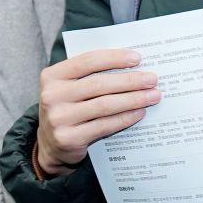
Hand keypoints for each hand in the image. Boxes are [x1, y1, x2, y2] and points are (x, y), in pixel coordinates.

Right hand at [32, 48, 158, 177]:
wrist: (50, 144)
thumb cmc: (68, 107)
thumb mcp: (70, 87)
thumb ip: (91, 74)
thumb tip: (132, 66)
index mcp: (52, 76)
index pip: (87, 61)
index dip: (114, 58)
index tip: (137, 58)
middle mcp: (52, 96)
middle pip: (99, 84)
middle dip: (130, 81)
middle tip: (152, 79)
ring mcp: (59, 118)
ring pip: (104, 105)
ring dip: (132, 99)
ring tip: (152, 96)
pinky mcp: (68, 138)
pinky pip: (104, 125)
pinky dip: (125, 118)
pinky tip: (139, 113)